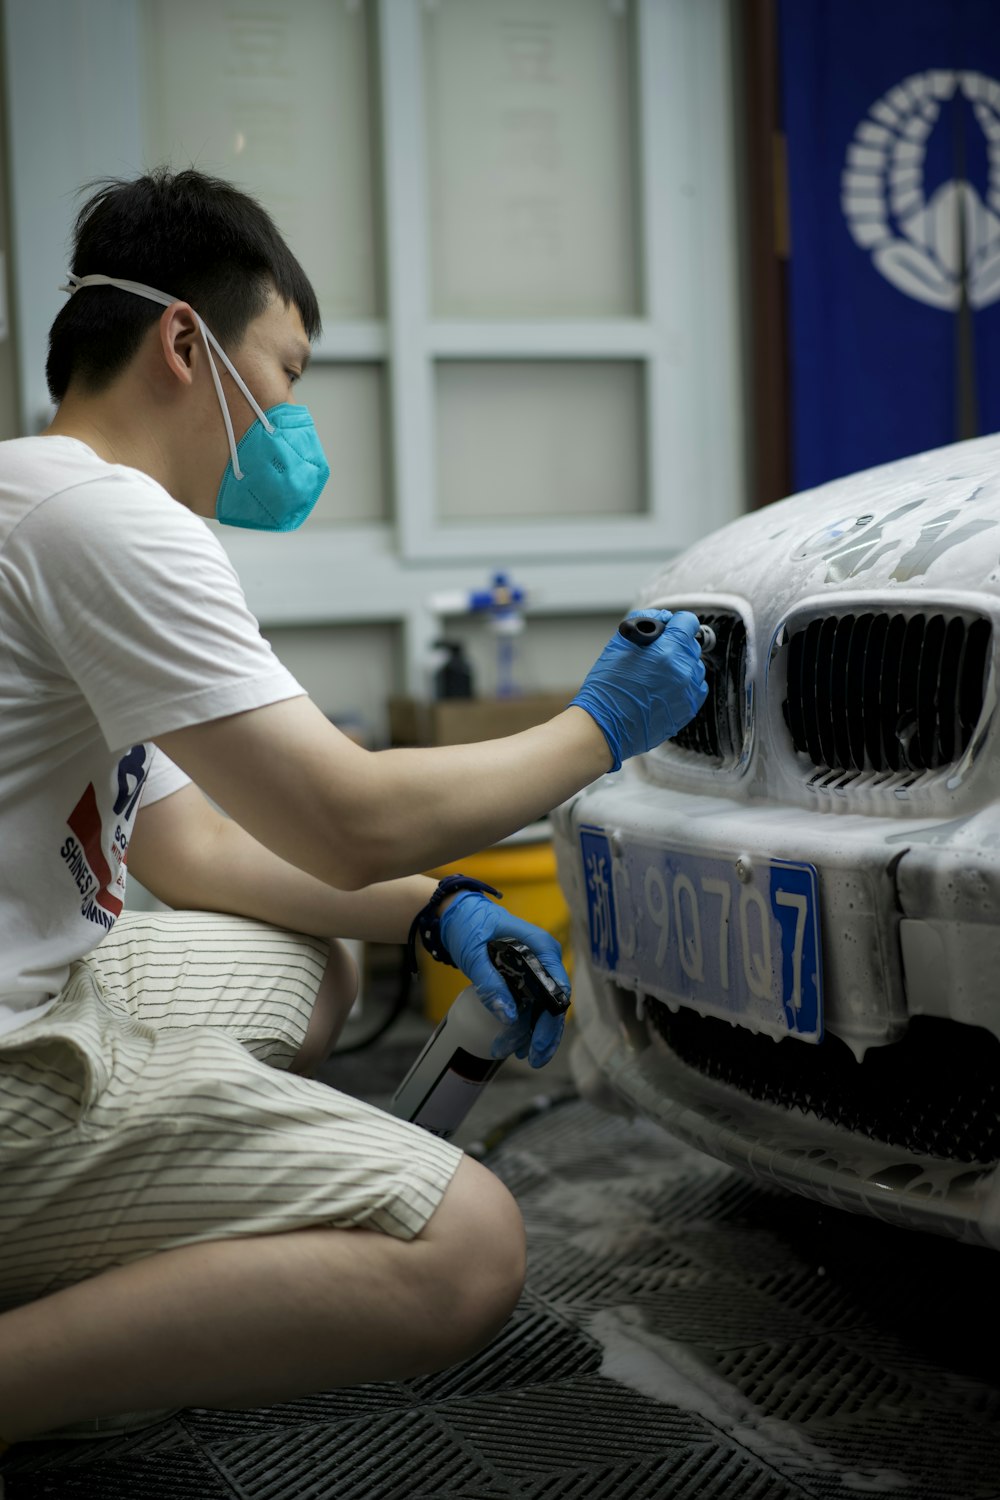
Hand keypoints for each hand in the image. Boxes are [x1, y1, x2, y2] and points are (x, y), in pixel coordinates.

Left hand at [438, 892, 569, 1067]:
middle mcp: (543, 958)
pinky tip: (512, 1044)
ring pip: (540, 1007)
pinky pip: (528, 1004)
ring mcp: (533, 969)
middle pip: (552, 1002)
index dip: (552, 1016)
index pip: (557, 985)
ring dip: (530, 1032)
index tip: (542, 1040)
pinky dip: (522, 1024)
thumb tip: (508, 1017)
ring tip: (514, 1053)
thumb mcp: (474, 954)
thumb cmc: (467, 924)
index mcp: (540, 946)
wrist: (454, 914)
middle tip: (532, 1058)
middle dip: (545, 1033)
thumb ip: (489, 983)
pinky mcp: (521, 977)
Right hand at [570, 609, 707, 770]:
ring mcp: (687, 693)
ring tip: (658, 675)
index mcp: (666, 652)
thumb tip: (663, 618)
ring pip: (696, 668)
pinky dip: (685, 685)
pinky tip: (665, 689)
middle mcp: (682, 671)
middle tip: (657, 654)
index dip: (677, 622)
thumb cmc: (606, 688)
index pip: (688, 622)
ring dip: (682, 666)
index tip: (670, 628)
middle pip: (692, 645)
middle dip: (676, 644)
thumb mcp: (618, 645)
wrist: (603, 727)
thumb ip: (644, 623)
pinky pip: (697, 689)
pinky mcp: (688, 710)